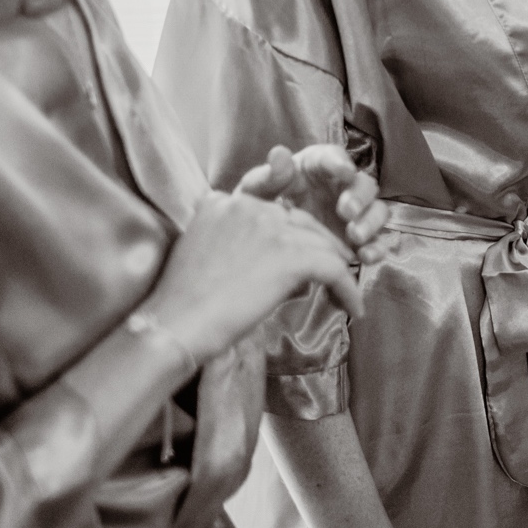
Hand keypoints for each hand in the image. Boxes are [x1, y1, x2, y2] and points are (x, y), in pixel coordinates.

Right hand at [146, 190, 360, 361]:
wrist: (174, 325)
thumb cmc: (184, 305)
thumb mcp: (205, 254)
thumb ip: (239, 243)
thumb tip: (283, 266)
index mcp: (222, 202)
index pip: (270, 207)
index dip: (291, 229)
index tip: (304, 247)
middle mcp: (247, 205)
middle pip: (302, 221)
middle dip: (319, 248)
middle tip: (331, 276)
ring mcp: (270, 226)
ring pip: (322, 242)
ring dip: (336, 269)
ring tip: (344, 294)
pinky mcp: (291, 254)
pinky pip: (335, 268)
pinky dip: (348, 289)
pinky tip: (353, 308)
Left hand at [237, 143, 389, 265]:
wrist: (262, 248)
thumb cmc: (261, 212)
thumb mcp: (255, 195)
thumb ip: (266, 177)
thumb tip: (279, 154)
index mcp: (316, 169)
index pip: (332, 157)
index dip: (340, 163)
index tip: (342, 171)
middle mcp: (341, 188)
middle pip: (364, 184)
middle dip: (359, 196)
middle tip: (346, 211)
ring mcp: (354, 216)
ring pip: (377, 211)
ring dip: (371, 222)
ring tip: (354, 235)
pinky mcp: (359, 242)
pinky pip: (377, 243)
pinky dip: (376, 249)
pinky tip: (365, 257)